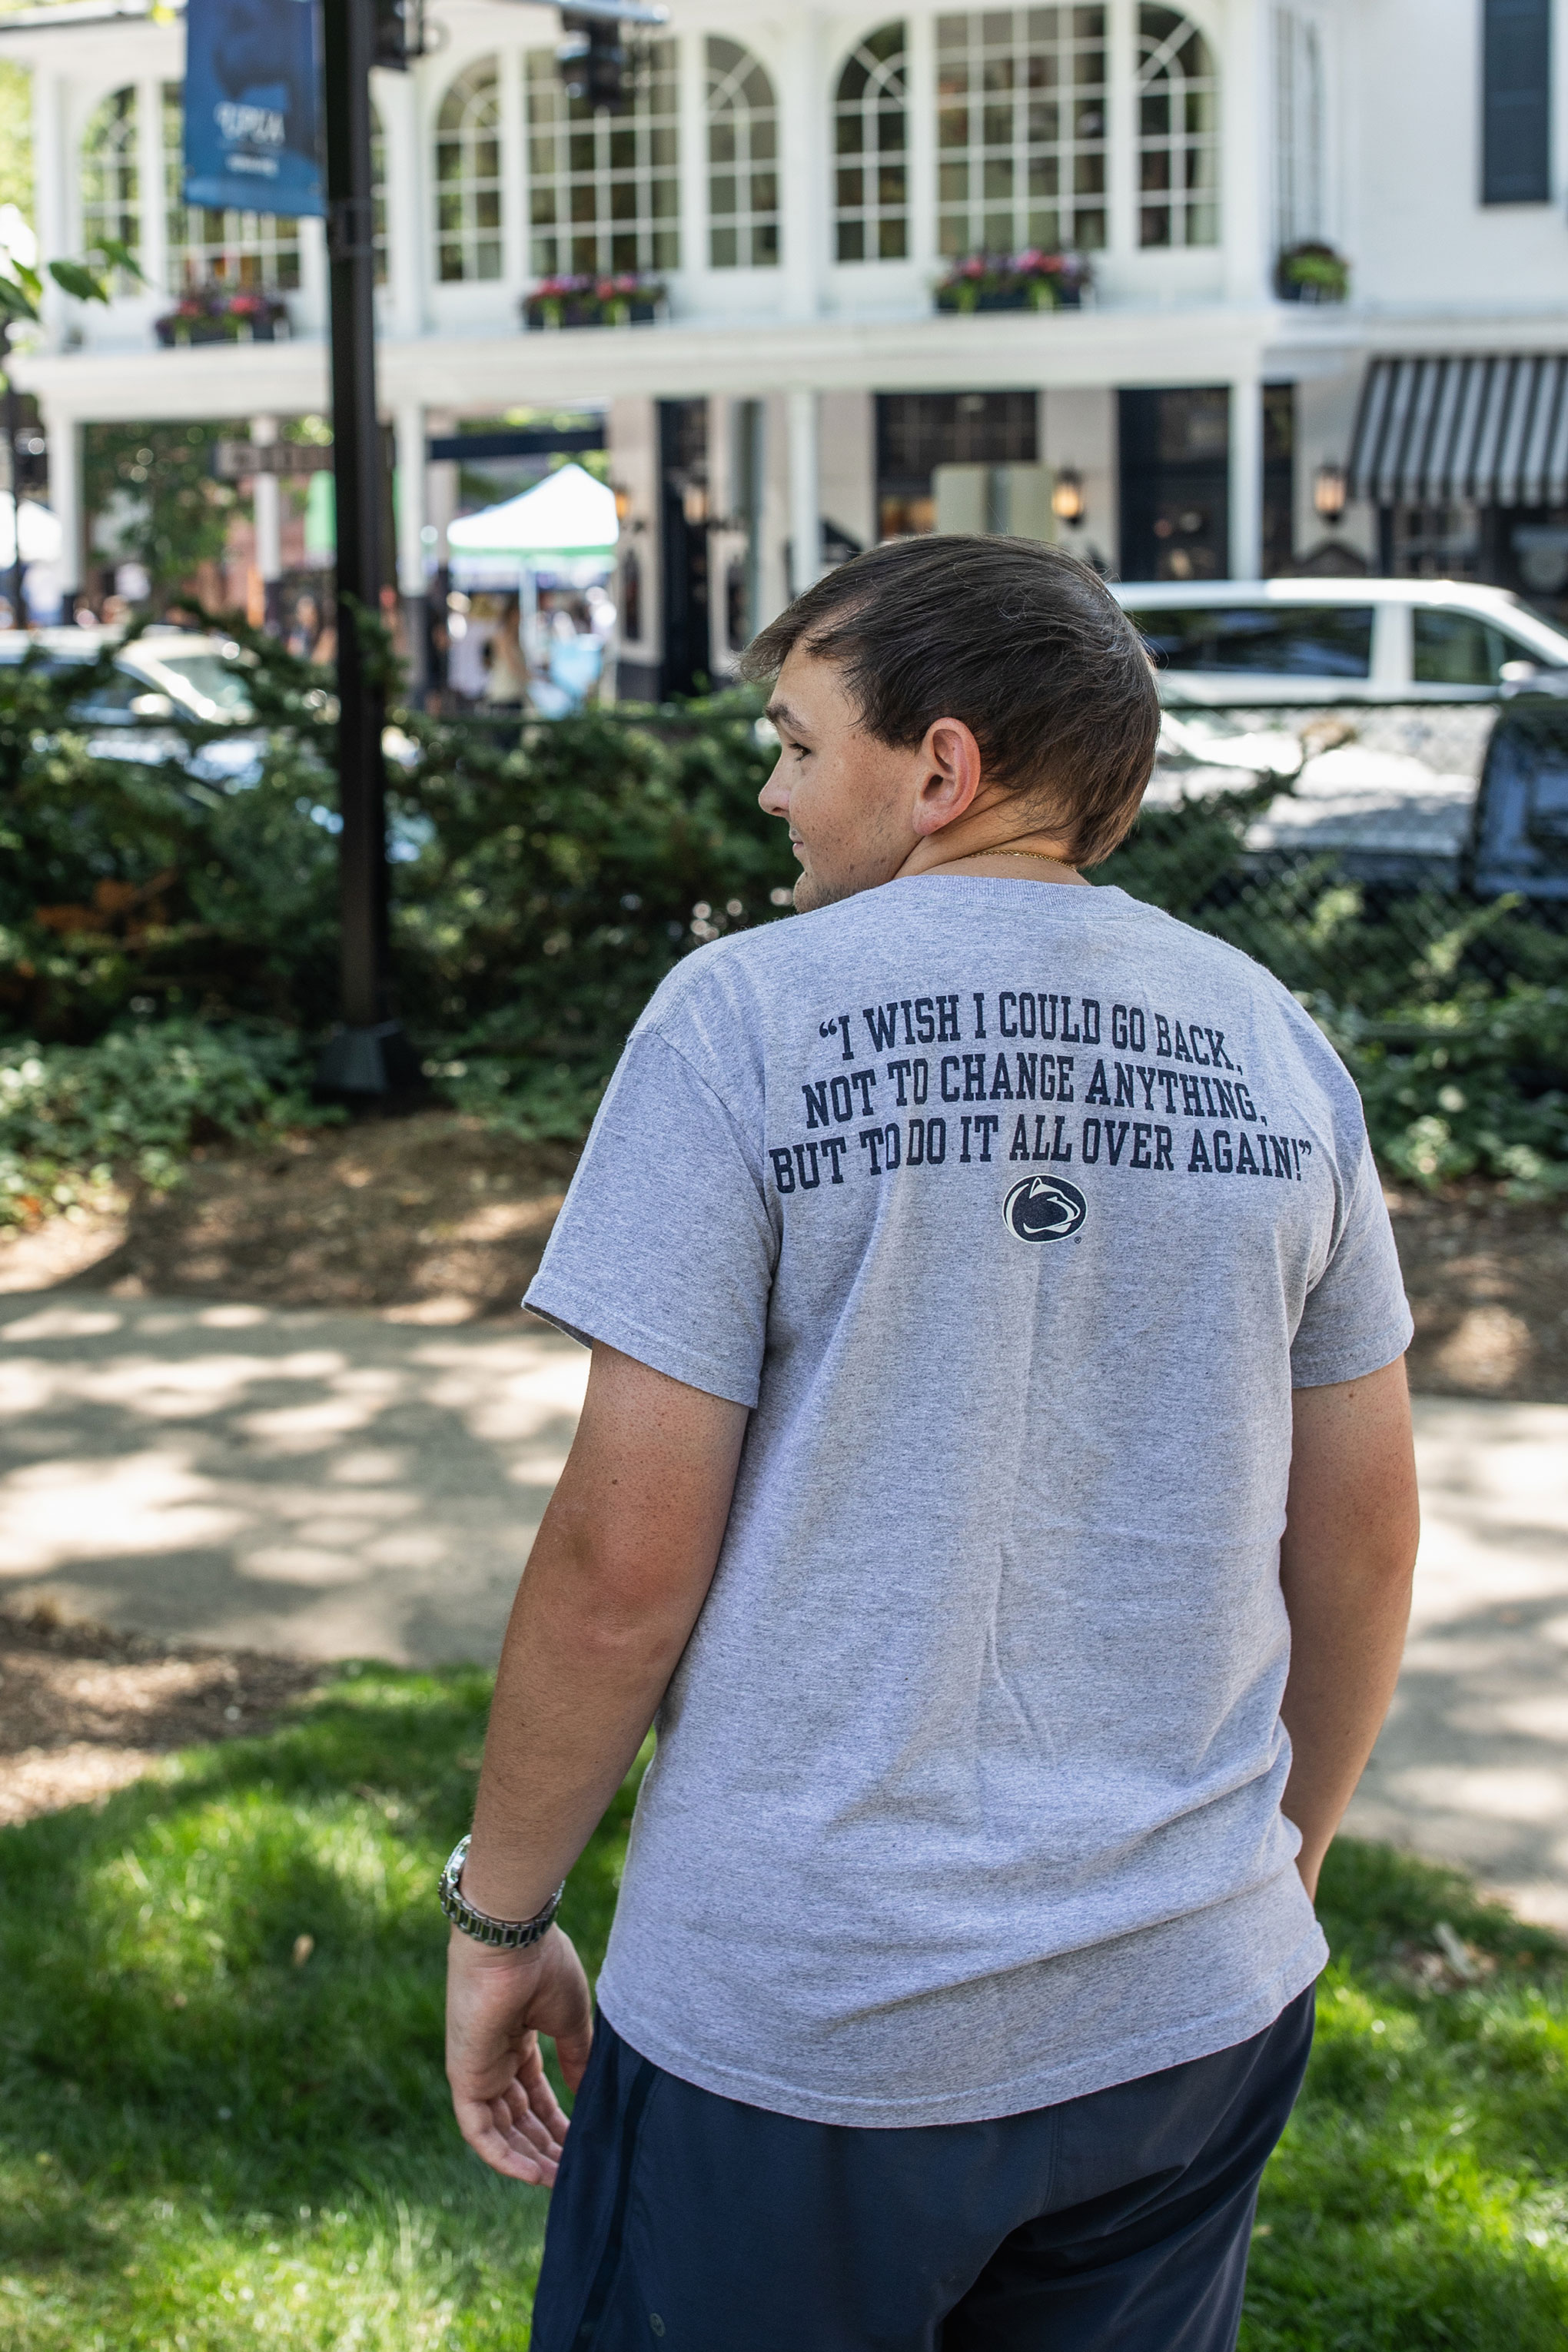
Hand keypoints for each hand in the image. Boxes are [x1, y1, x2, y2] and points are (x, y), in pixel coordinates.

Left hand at [445, 1925, 593, 2183]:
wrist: (512, 1942)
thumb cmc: (542, 1967)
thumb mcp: (570, 2019)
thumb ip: (577, 2057)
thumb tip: (589, 2092)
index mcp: (518, 2037)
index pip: (535, 2093)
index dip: (557, 2121)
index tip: (581, 2143)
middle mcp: (494, 2056)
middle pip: (519, 2116)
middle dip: (546, 2145)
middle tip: (573, 2171)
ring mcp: (478, 2068)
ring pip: (501, 2129)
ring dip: (528, 2157)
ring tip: (560, 2180)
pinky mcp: (465, 2077)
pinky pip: (479, 2130)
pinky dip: (504, 2156)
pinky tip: (534, 2174)